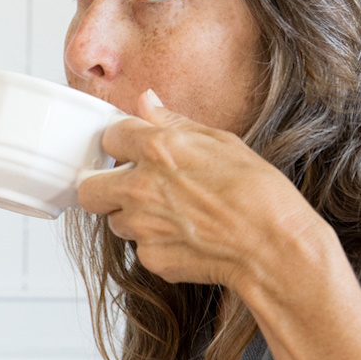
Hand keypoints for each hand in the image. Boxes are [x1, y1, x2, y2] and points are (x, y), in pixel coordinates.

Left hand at [77, 89, 329, 294]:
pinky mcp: (150, 257)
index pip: (110, 137)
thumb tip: (147, 102)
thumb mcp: (221, 141)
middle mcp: (140, 187)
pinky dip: (157, 244)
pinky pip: (140, 248)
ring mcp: (141, 226)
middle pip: (89, 188)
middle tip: (131, 188)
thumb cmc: (258, 194)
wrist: (272, 246)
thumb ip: (174, 122)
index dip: (123, 143)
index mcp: (156, 150)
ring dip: (134, 217)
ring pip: (115, 221)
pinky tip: (187, 238)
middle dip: (104, 186)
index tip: (132, 150)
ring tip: (173, 215)